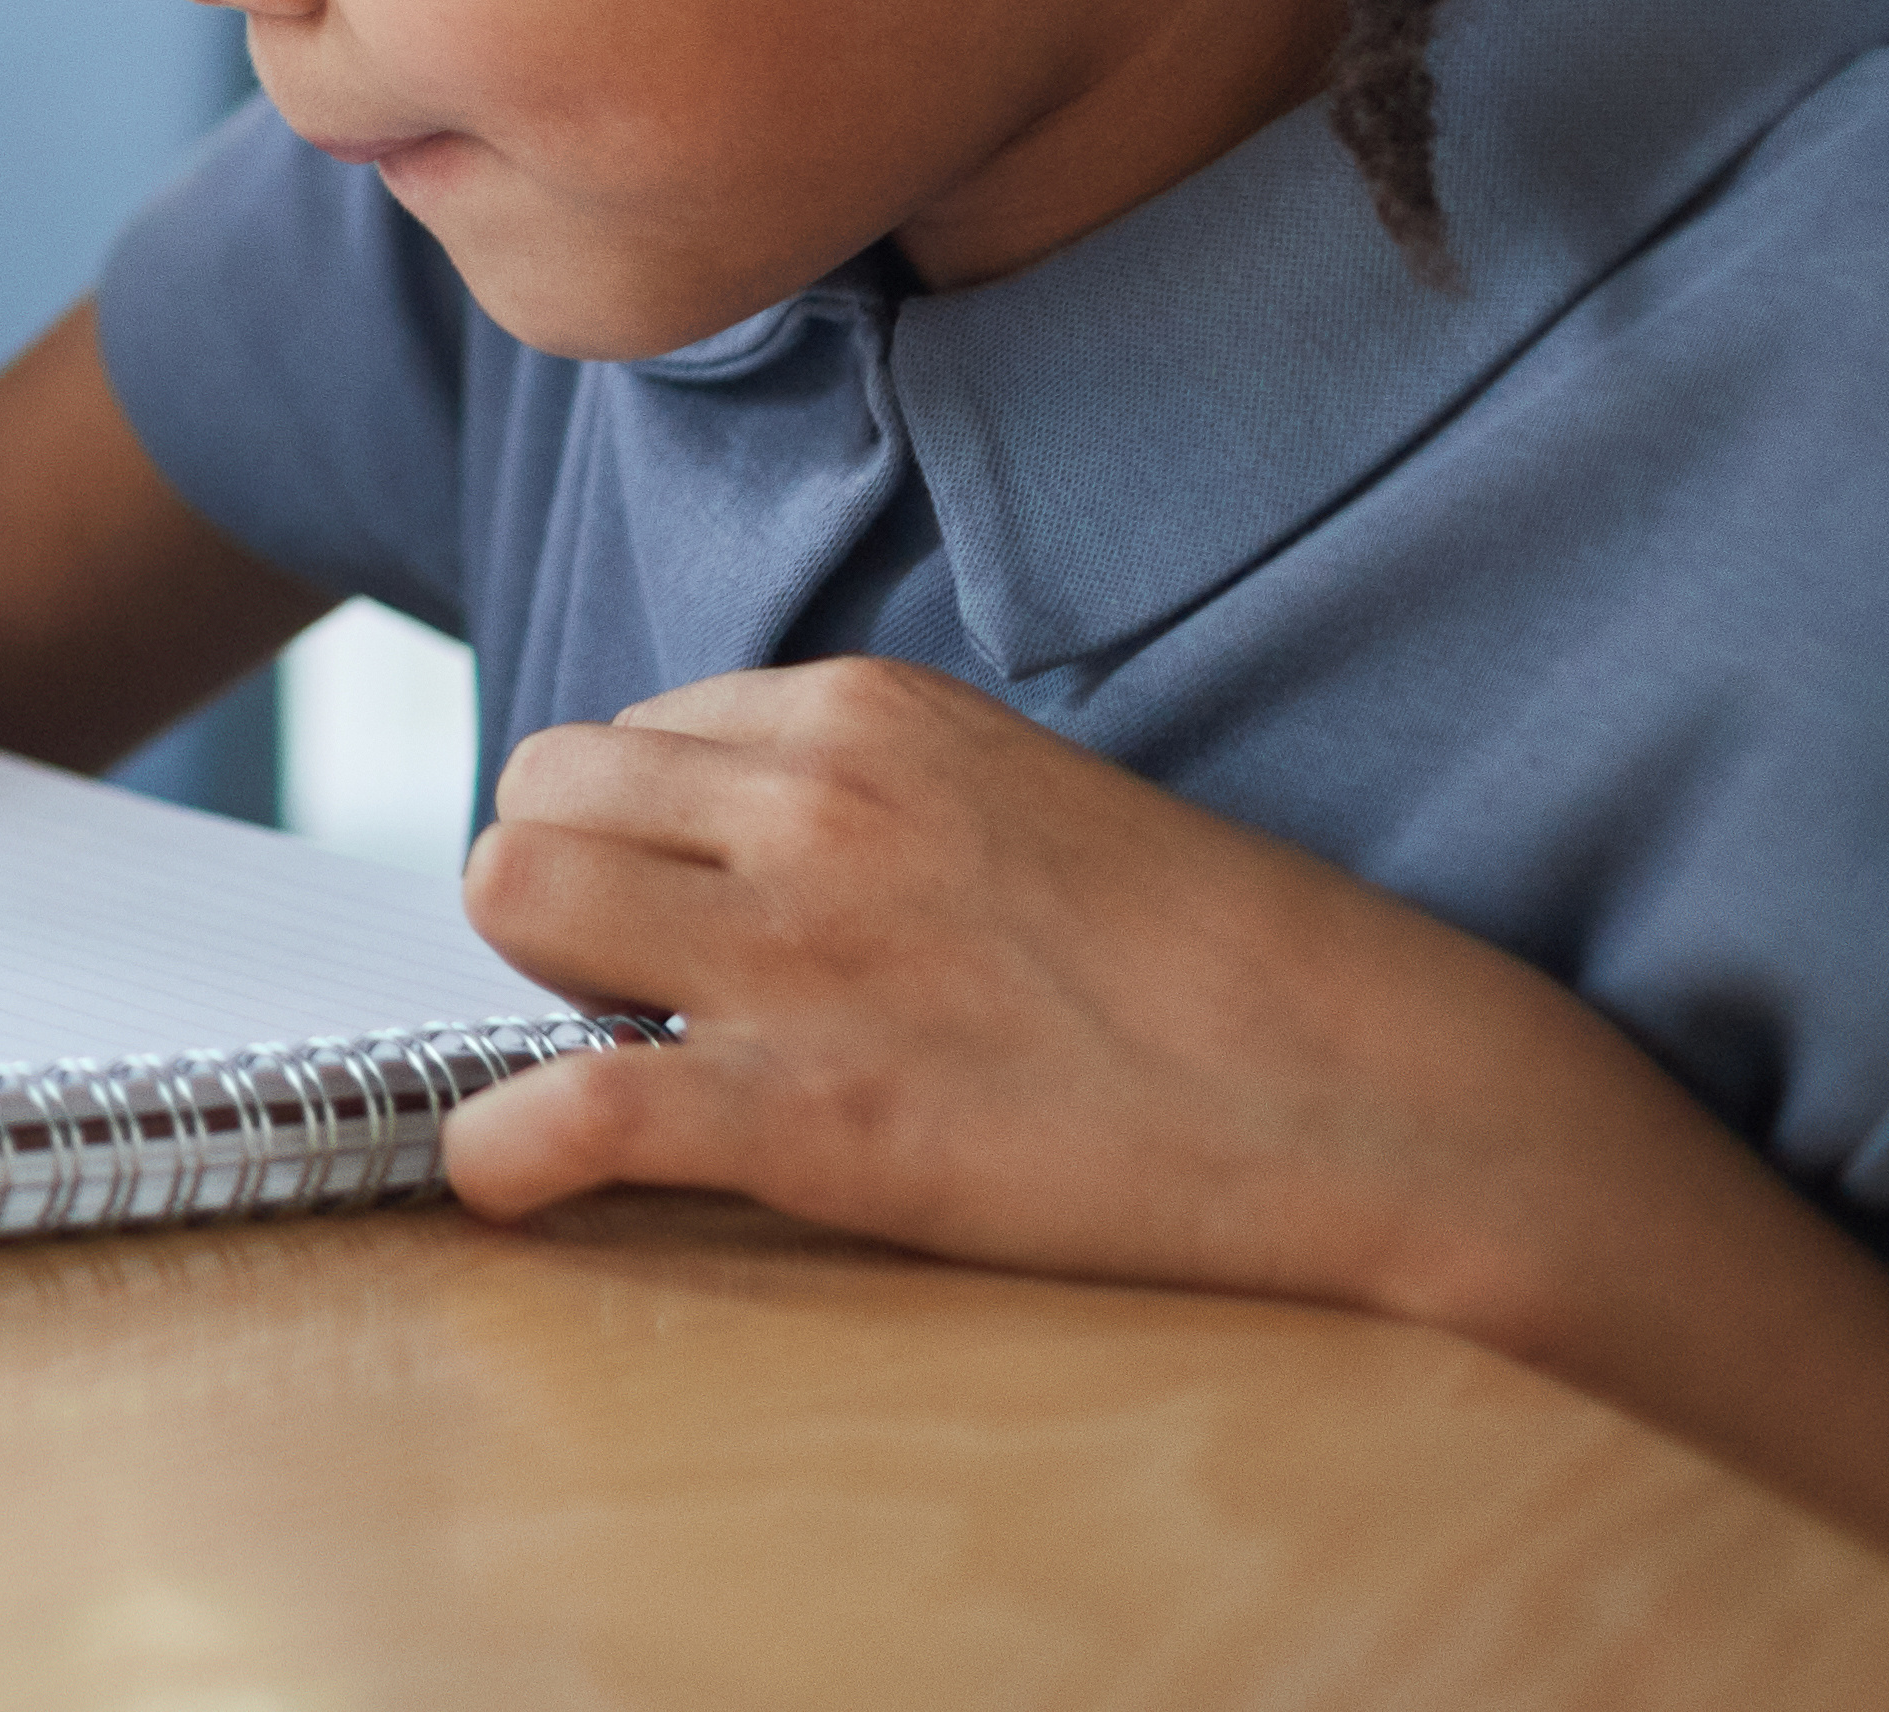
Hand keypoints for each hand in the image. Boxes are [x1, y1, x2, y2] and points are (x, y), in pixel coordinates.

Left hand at [434, 657, 1692, 1319]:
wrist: (1383, 1108)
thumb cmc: (1222, 974)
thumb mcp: (1020, 798)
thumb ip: (868, 796)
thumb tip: (724, 844)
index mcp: (862, 709)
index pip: (627, 734)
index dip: (645, 843)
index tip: (703, 920)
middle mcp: (811, 800)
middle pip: (537, 792)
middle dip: (570, 895)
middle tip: (665, 993)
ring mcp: (805, 951)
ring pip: (509, 893)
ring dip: (544, 987)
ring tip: (652, 1057)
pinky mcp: (813, 1114)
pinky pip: (564, 1105)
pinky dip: (505, 1151)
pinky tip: (518, 1178)